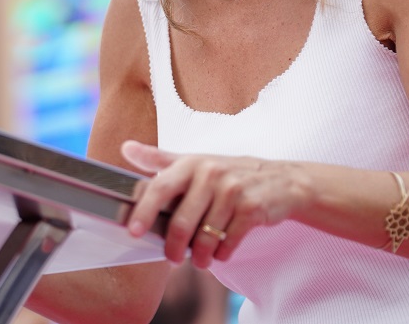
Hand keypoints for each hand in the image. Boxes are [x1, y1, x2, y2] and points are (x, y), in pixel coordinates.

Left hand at [122, 140, 303, 267]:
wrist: (282, 181)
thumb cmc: (230, 173)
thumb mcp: (195, 162)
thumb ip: (160, 159)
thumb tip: (126, 148)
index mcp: (192, 163)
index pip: (161, 187)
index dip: (145, 211)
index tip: (134, 231)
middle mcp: (211, 173)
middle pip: (182, 222)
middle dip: (174, 247)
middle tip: (173, 258)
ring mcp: (233, 191)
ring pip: (205, 237)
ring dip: (200, 256)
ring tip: (201, 259)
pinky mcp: (252, 209)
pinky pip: (228, 243)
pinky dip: (222, 255)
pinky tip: (221, 252)